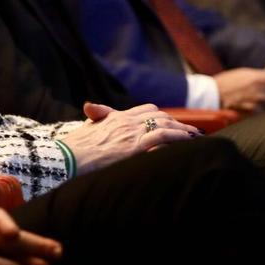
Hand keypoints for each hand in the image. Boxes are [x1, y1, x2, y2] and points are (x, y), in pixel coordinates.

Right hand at [64, 102, 199, 172]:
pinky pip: (163, 137)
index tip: (170, 121)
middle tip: (189, 130)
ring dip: (183, 130)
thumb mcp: (86, 129)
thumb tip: (90, 108)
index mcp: (115, 117)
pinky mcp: (136, 145)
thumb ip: (95, 119)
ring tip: (196, 136)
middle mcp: (126, 121)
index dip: (160, 115)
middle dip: (175, 122)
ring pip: (165, 125)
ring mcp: (131, 132)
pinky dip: (178, 137)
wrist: (68, 157)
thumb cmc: (74, 148)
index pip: (144, 110)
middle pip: (158, 115)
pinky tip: (188, 142)